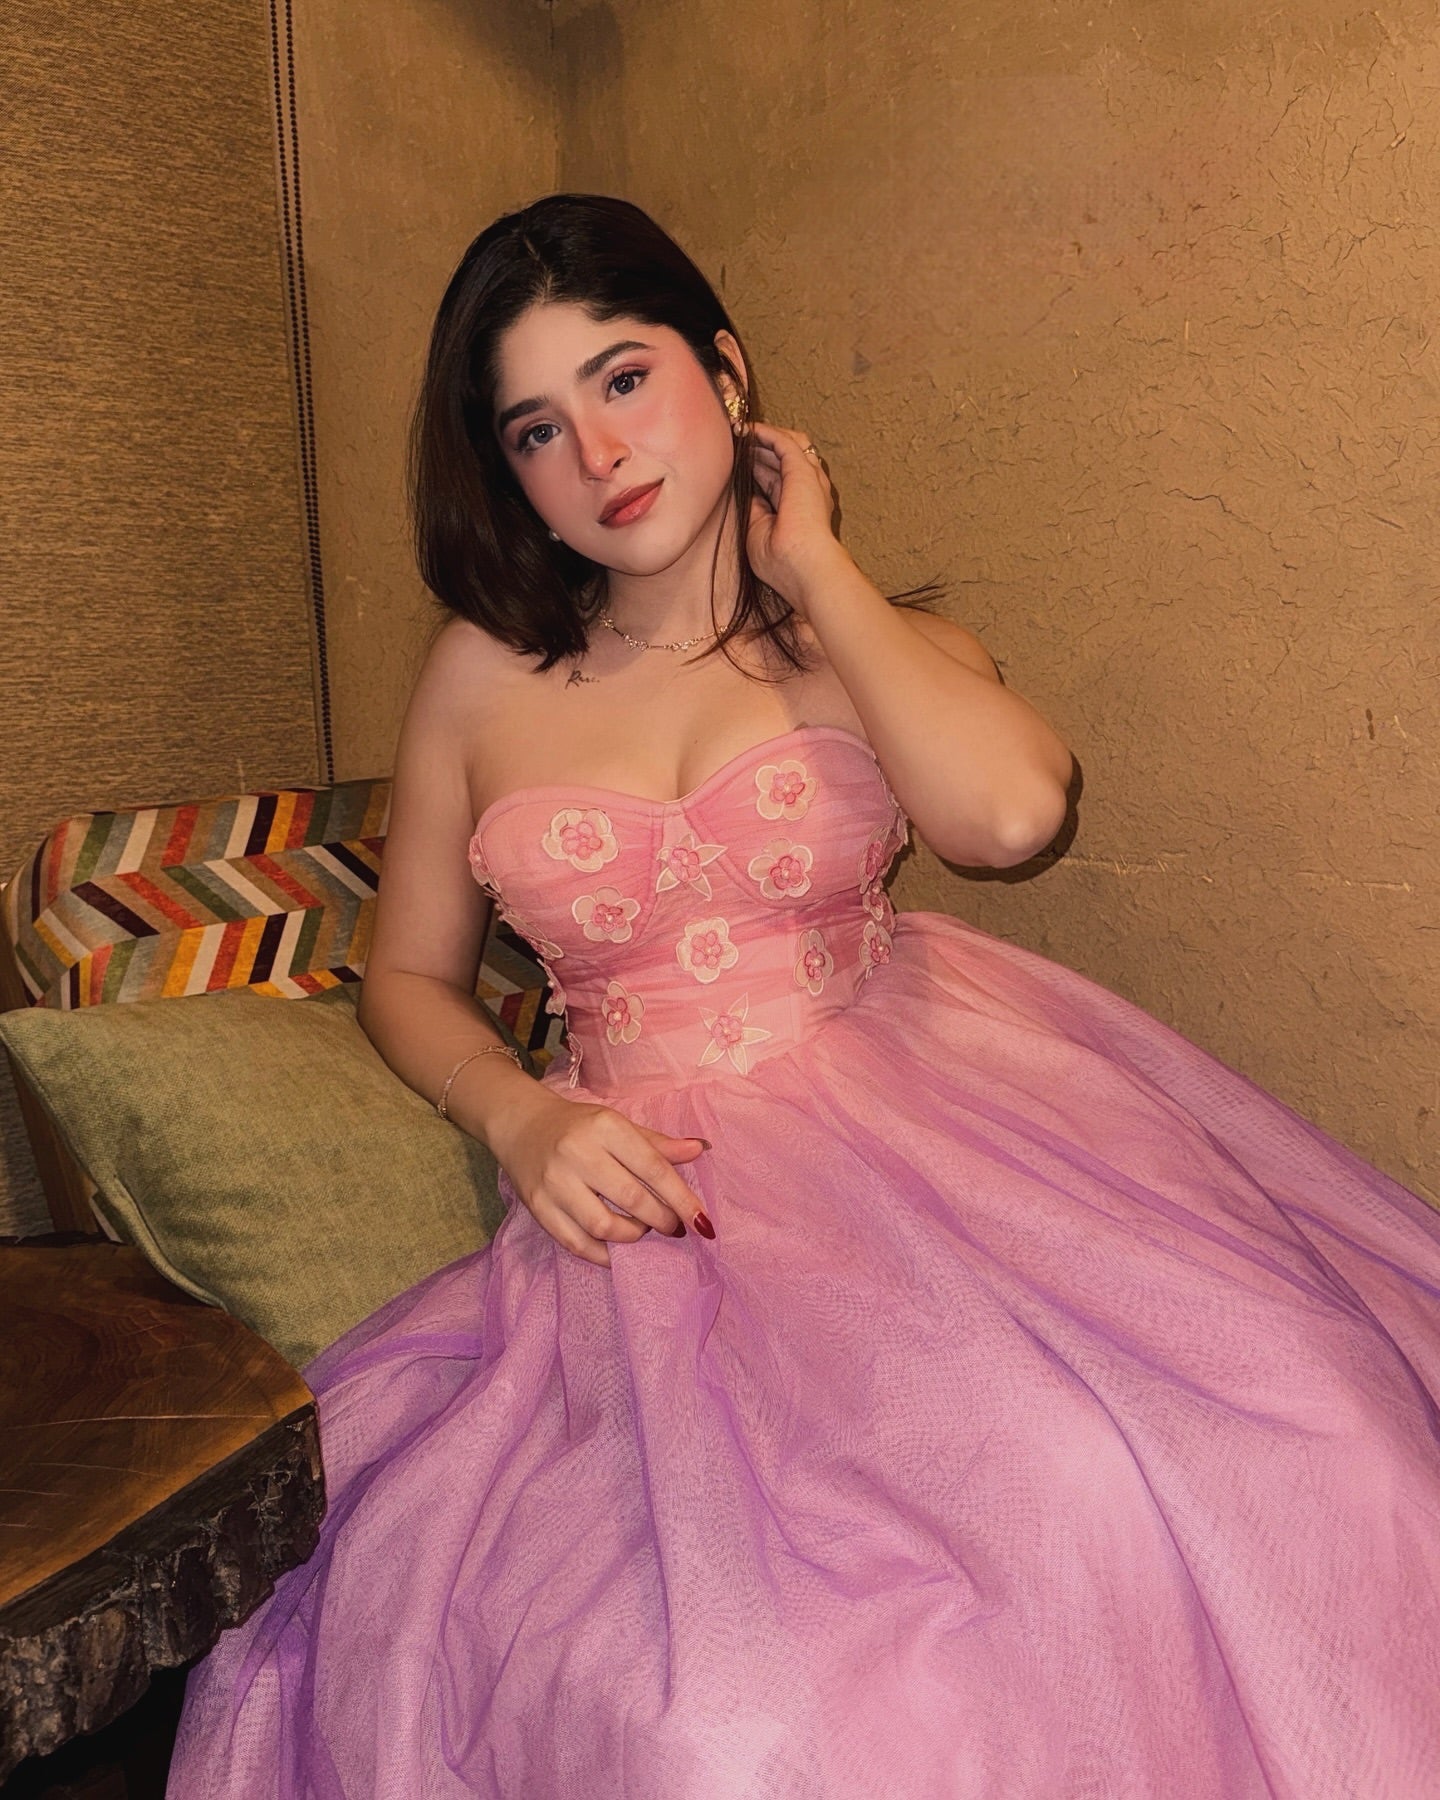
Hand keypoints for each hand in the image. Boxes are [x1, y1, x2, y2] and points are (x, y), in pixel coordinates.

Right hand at [486, 1087, 710, 1267]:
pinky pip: (576, 1242)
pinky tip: (617, 1250)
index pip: (653, 1168)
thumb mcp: (618, 1124)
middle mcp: (578, 1152)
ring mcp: (555, 1182)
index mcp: (605, 1127)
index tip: (702, 1222)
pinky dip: (603, 1254)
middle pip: (632, 1199)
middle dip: (661, 1220)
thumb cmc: (579, 1126)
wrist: (521, 1126)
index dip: (682, 1199)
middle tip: (673, 1227)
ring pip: (604, 1226)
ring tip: (641, 1230)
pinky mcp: (538, 1206)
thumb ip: (657, 1143)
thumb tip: (701, 1150)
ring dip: (633, 1236)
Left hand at [743, 420, 851, 609]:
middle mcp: (807, 491)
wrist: (802, 566)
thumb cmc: (781, 561)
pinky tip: (746, 428)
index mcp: (798, 508)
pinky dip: (765, 432)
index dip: (756, 466)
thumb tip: (746, 491)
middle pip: (782, 459)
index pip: (776, 479)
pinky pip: (784, 441)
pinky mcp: (803, 470)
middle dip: (758, 448)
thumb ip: (756, 509)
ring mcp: (808, 479)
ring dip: (762, 436)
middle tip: (734, 439)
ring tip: (738, 430)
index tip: (735, 460)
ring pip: (787, 445)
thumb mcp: (759, 531)